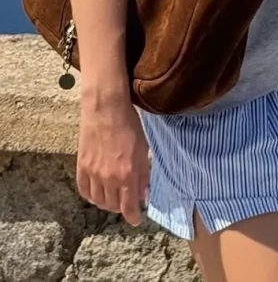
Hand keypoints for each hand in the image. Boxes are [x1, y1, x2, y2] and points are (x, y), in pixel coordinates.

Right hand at [76, 90, 150, 225]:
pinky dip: (92, 196)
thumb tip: (144, 195)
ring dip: (107, 203)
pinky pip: (84, 191)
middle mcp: (109, 178)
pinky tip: (98, 192)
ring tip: (114, 197)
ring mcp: (93, 174)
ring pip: (98, 201)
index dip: (133, 217)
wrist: (106, 109)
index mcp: (127, 174)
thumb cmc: (129, 125)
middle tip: (127, 201)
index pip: (129, 207)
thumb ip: (144, 174)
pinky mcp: (81, 167)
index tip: (136, 220)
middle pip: (113, 206)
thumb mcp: (143, 149)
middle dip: (122, 207)